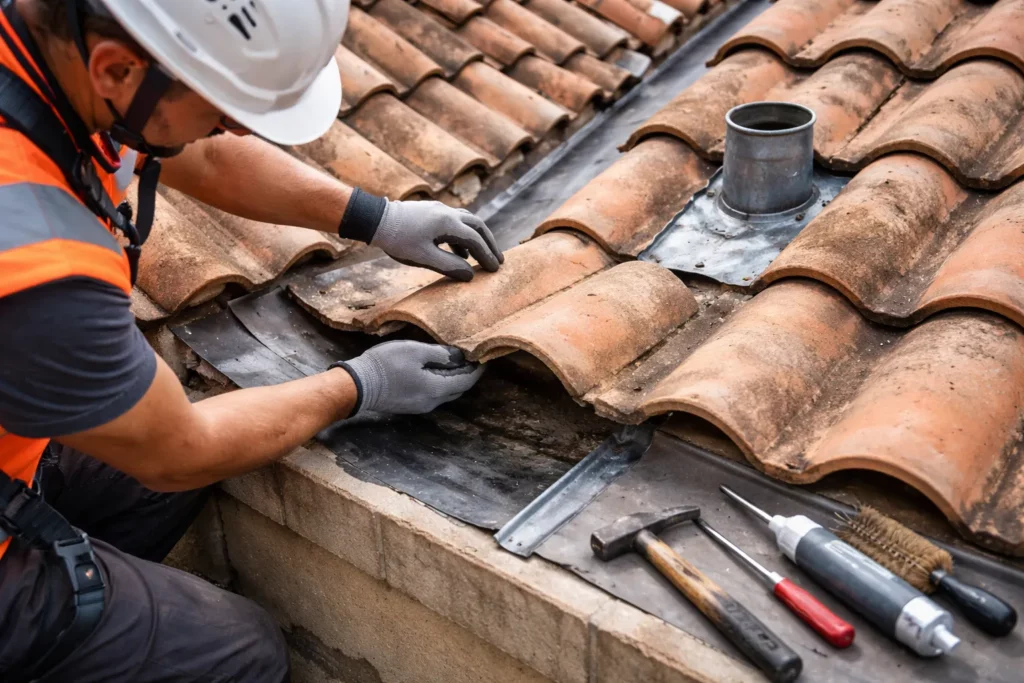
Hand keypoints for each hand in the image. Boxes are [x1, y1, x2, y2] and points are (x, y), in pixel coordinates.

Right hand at [334, 341, 484, 415]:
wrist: (357, 386)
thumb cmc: (385, 365)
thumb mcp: (415, 351)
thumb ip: (440, 354)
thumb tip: (458, 356)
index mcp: (436, 389)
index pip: (466, 382)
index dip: (477, 370)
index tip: (483, 358)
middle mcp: (431, 403)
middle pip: (457, 390)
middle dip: (466, 375)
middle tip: (470, 358)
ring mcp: (420, 406)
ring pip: (445, 393)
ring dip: (452, 380)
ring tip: (454, 362)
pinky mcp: (409, 405)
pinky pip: (432, 395)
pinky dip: (439, 383)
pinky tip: (434, 371)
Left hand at [371, 200, 503, 280]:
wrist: (375, 220)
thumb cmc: (398, 240)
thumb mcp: (424, 257)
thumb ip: (449, 266)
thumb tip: (470, 275)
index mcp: (448, 223)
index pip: (475, 240)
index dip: (487, 255)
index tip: (495, 270)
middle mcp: (447, 212)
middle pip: (477, 226)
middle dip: (489, 243)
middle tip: (498, 259)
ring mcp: (439, 210)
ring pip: (466, 222)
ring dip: (477, 238)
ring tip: (481, 256)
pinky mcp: (430, 212)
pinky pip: (454, 222)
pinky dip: (462, 236)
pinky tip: (458, 250)